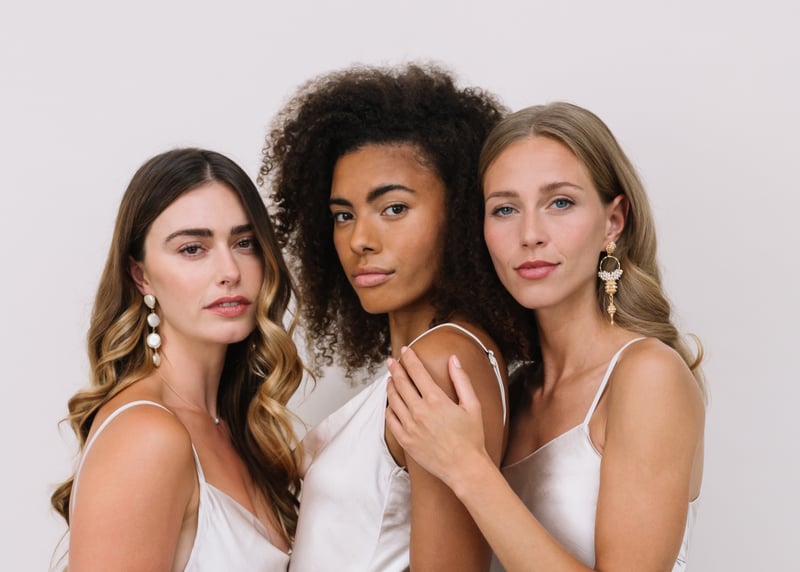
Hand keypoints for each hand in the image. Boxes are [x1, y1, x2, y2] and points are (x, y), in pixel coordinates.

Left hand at [386, 348, 488, 486]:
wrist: (464, 468)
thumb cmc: (471, 437)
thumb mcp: (473, 405)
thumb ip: (461, 380)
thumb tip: (453, 360)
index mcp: (436, 400)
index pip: (417, 372)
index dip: (410, 358)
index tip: (405, 350)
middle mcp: (419, 411)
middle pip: (401, 383)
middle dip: (395, 369)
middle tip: (391, 361)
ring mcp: (410, 427)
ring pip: (393, 400)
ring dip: (390, 386)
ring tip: (390, 379)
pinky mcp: (405, 440)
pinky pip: (390, 420)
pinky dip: (388, 408)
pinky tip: (390, 404)